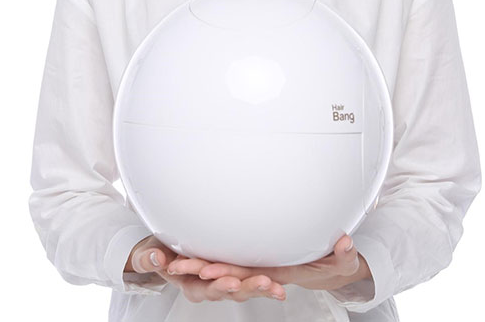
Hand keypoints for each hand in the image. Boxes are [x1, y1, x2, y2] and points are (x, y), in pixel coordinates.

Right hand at [124, 236, 286, 302]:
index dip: (219, 286)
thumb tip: (157, 258)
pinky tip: (278, 283)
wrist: (161, 253)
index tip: (231, 282)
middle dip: (247, 288)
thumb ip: (150, 258)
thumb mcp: (148, 255)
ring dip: (259, 287)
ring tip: (276, 288)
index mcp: (190, 284)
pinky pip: (247, 277)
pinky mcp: (230, 271)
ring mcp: (221, 279)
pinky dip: (262, 280)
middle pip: (229, 291)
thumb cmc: (156, 253)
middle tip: (264, 283)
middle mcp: (208, 286)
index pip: (205, 289)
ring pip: (242, 287)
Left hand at [166, 235, 371, 294]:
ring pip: (224, 266)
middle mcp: (264, 270)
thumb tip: (346, 243)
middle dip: (201, 270)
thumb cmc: (337, 265)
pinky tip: (190, 251)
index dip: (228, 273)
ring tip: (171, 259)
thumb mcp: (344, 260)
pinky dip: (210, 256)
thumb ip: (345, 253)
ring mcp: (257, 263)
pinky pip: (230, 258)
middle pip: (228, 273)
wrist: (333, 270)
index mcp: (279, 272)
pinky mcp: (256, 255)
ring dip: (198, 264)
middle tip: (175, 263)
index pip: (250, 274)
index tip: (207, 269)